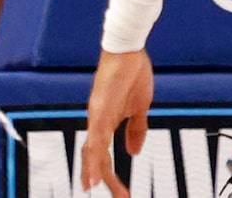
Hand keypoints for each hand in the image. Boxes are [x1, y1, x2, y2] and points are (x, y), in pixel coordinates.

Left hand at [80, 48, 153, 197]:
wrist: (129, 49)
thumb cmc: (133, 72)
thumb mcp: (140, 107)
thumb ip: (136, 129)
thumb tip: (134, 152)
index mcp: (106, 123)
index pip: (105, 156)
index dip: (109, 175)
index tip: (122, 193)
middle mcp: (97, 122)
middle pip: (96, 158)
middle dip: (104, 179)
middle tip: (120, 197)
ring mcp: (97, 116)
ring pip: (92, 151)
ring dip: (94, 172)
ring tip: (93, 189)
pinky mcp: (100, 109)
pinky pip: (96, 137)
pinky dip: (94, 156)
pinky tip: (93, 169)